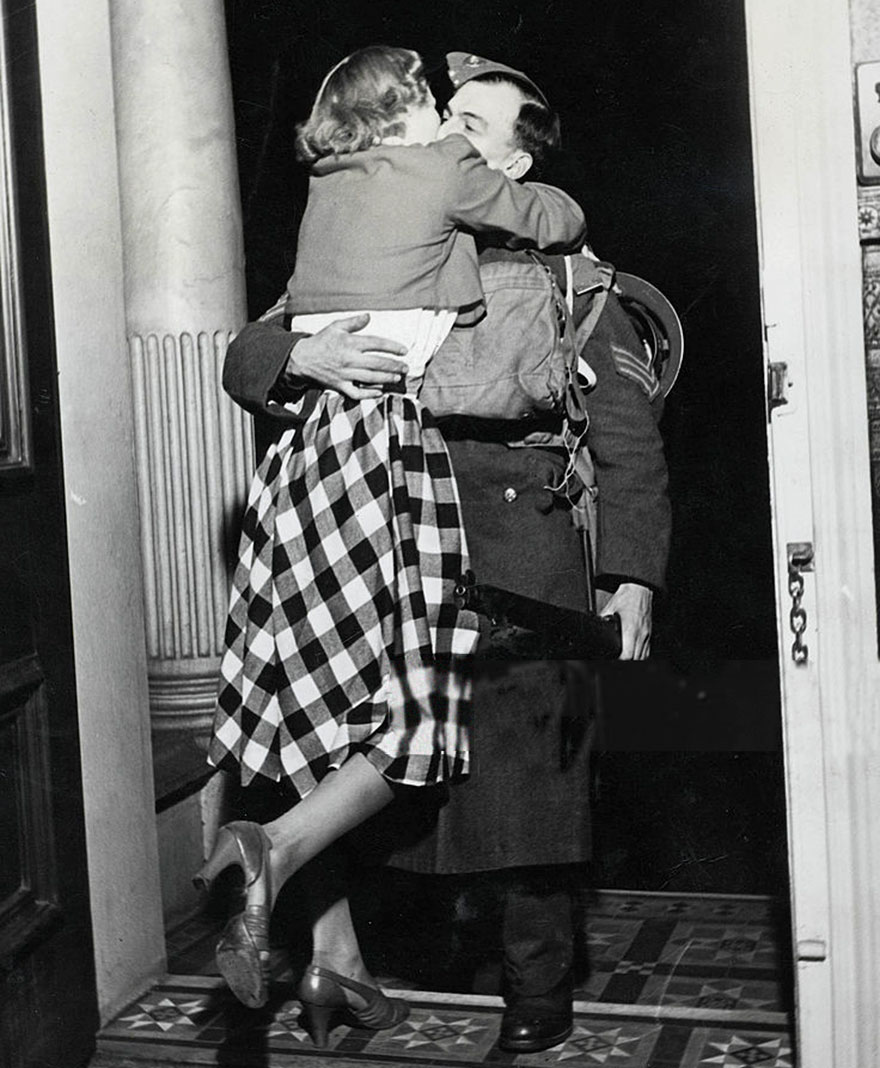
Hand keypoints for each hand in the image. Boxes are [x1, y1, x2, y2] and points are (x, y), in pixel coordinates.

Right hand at [286, 313, 408, 399]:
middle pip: (377, 363)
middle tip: (406, 367)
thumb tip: (369, 316)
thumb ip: (353, 322)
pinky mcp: (340, 386)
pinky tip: (380, 393)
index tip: (404, 351)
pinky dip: (369, 394)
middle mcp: (350, 359)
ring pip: (371, 378)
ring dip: (386, 379)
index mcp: (350, 343)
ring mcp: (345, 374)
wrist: (301, 359)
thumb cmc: (321, 342)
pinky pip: (357, 392)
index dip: (392, 347)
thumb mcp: (335, 327)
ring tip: (397, 378)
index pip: (376, 344)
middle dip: (394, 366)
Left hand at [602, 582, 652, 659]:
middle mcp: (640, 634)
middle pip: (635, 658)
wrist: (640, 590)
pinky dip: (640, 655)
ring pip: (643, 657)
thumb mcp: (609, 609)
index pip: (627, 654)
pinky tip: (633, 655)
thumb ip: (602, 621)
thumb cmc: (625, 598)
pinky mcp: (650, 634)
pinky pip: (647, 651)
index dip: (619, 659)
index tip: (613, 659)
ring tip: (624, 659)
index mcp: (630, 629)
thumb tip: (593, 628)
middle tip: (617, 660)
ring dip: (634, 660)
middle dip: (626, 661)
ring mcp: (647, 635)